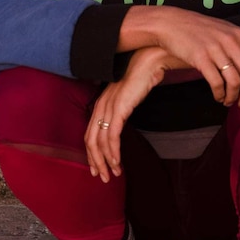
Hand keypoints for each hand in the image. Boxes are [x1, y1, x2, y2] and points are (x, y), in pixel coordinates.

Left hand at [85, 47, 169, 182]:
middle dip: (96, 162)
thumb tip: (121, 123)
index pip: (90, 134)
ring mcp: (108, 107)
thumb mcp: (128, 96)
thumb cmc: (142, 78)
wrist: (150, 61)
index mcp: (100, 104)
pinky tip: (117, 162)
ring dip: (106, 161)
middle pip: (91, 140)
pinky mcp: (119, 108)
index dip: (92, 153)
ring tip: (113, 174)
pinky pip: (112, 135)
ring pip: (100, 142)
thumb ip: (121, 109)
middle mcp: (100, 106)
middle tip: (102, 177)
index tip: (98, 167)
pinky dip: (113, 152)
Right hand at [119, 5, 239, 107]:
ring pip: (235, 82)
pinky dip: (219, 94)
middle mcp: (231, 41)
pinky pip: (217, 83)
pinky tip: (217, 97)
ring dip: (233, 97)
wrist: (171, 23)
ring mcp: (216, 49)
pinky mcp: (201, 58)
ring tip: (228, 101)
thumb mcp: (225, 31)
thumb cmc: (199, 30)